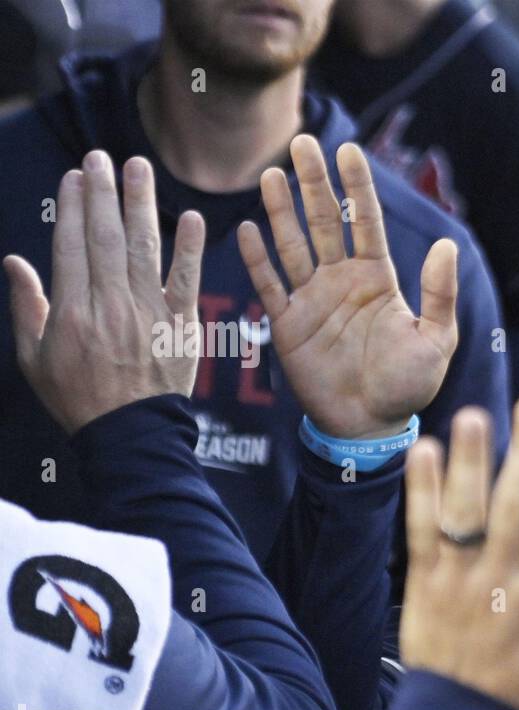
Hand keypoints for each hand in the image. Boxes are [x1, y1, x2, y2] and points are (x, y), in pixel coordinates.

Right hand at [5, 152, 204, 433]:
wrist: (131, 435)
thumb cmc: (78, 398)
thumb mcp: (35, 358)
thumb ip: (26, 306)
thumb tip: (14, 262)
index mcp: (72, 311)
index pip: (71, 245)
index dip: (72, 206)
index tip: (75, 176)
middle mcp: (111, 305)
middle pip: (105, 237)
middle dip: (102, 192)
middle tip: (102, 157)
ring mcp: (149, 313)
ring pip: (145, 248)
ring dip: (141, 204)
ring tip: (139, 168)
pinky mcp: (182, 325)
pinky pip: (187, 280)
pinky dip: (191, 248)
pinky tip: (192, 217)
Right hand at [237, 135, 458, 440]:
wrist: (369, 427)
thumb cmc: (408, 386)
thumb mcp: (436, 341)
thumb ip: (439, 295)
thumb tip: (447, 245)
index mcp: (377, 280)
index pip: (364, 222)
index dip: (356, 186)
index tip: (348, 150)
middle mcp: (341, 282)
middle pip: (323, 222)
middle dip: (313, 183)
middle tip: (302, 143)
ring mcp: (312, 300)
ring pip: (292, 245)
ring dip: (281, 211)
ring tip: (272, 174)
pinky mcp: (287, 325)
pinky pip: (269, 285)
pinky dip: (257, 258)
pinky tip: (246, 228)